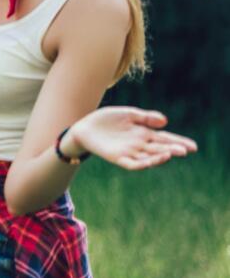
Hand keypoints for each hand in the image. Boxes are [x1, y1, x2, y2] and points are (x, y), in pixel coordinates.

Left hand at [65, 107, 196, 169]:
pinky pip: (133, 164)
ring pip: (149, 157)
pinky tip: (151, 161)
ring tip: (170, 154)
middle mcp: (139, 144)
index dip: (179, 142)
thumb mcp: (127, 114)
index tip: (193, 147)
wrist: (84, 127)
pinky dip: (142, 164)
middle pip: (160, 148)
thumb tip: (165, 121)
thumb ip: (145, 117)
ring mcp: (129, 152)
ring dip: (159, 157)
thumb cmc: (106, 120)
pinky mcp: (118, 158)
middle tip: (184, 150)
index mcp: (144, 133)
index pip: (165, 139)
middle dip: (173, 150)